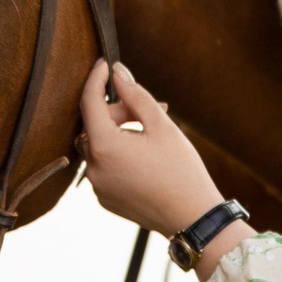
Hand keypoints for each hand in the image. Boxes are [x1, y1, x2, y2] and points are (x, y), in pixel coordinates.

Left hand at [77, 59, 224, 236]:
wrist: (193, 218)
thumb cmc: (181, 169)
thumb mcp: (160, 125)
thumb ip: (135, 95)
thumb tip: (117, 72)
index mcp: (104, 148)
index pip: (88, 102)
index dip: (96, 79)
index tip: (105, 63)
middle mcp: (93, 169)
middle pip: (95, 125)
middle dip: (118, 111)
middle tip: (150, 108)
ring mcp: (97, 187)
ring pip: (100, 146)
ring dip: (119, 133)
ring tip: (151, 133)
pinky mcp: (105, 199)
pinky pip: (105, 166)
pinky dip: (119, 154)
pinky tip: (146, 157)